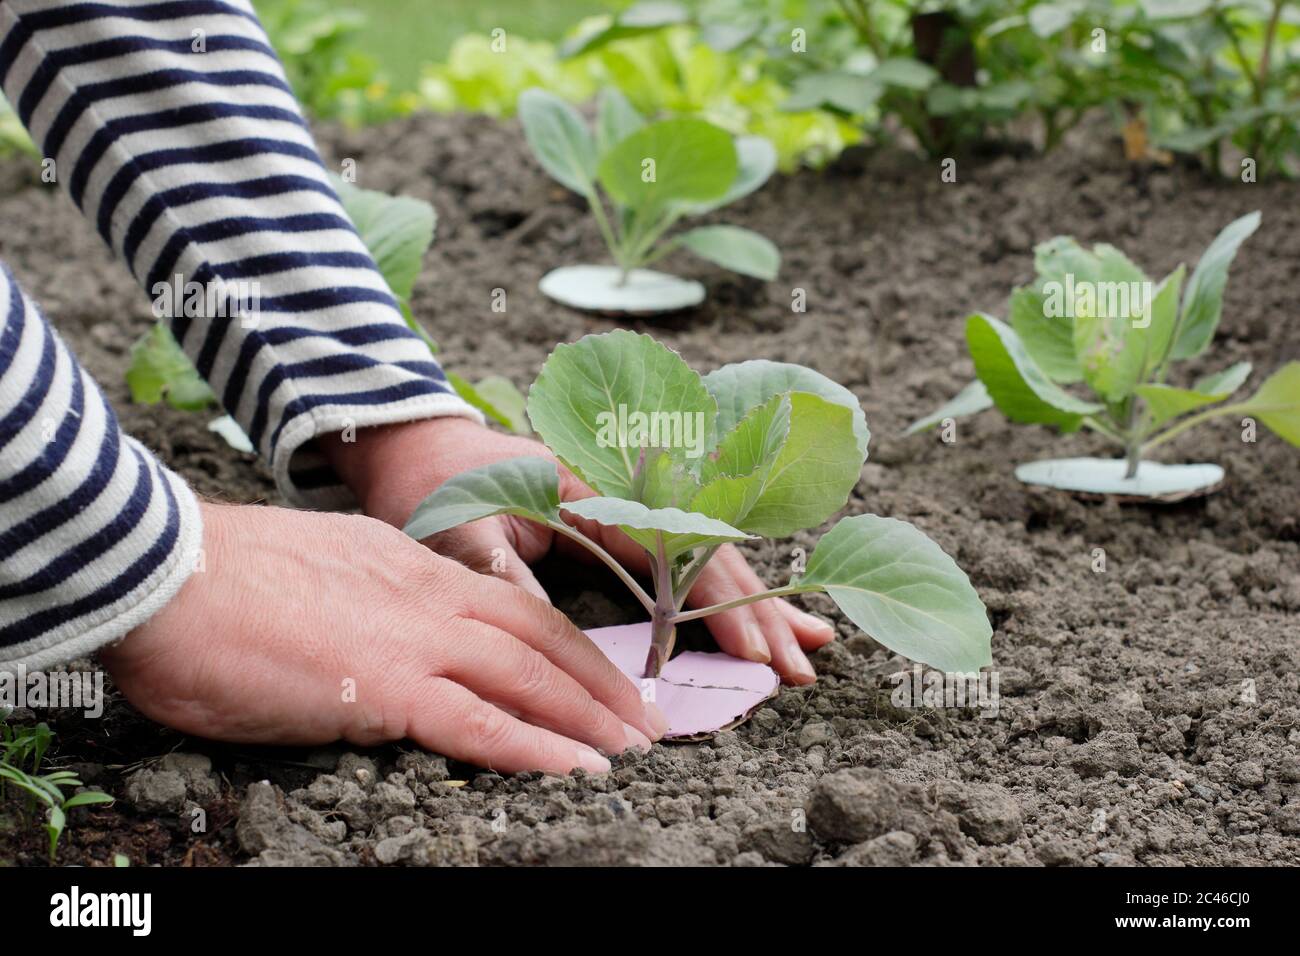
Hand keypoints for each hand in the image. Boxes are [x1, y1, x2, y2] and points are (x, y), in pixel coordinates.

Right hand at [103, 502, 666, 773]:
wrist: (167, 569)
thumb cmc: (219, 580)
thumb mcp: (314, 574)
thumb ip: (360, 598)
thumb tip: (372, 629)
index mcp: (411, 566)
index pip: (512, 606)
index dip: (566, 645)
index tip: (601, 673)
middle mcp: (429, 596)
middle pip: (542, 640)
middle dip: (603, 682)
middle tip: (652, 719)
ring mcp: (414, 639)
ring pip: (530, 678)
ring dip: (591, 718)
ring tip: (640, 750)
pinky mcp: (385, 685)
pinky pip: (481, 724)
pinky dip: (539, 750)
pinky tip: (582, 771)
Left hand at [323, 417, 836, 683]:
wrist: (417, 443)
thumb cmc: (437, 485)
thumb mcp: (463, 532)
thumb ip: (509, 580)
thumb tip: (553, 647)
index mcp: (599, 489)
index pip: (683, 552)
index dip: (723, 606)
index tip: (758, 655)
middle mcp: (628, 494)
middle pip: (711, 555)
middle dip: (758, 612)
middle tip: (802, 671)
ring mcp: (628, 508)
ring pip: (709, 557)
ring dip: (755, 604)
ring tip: (806, 649)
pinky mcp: (618, 525)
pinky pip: (683, 559)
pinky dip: (723, 593)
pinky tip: (753, 624)